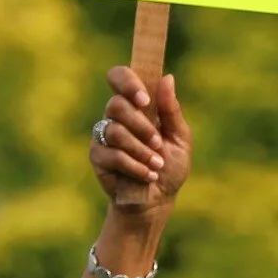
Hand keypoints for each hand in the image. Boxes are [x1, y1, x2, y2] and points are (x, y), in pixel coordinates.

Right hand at [91, 66, 191, 213]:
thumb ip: (172, 110)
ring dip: (140, 149)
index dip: (127, 82)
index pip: (119, 77)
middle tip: (157, 142)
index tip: (144, 100)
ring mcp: (104, 135)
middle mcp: (117, 117)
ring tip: (156, 165)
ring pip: (114, 131)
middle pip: (116, 105)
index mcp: (137, 105)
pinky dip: (134, 166)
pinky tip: (147, 175)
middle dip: (141, 125)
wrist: (158, 199)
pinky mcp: (97, 156)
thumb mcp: (180, 138)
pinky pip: (112, 154)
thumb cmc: (170, 166)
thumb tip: (167, 77)